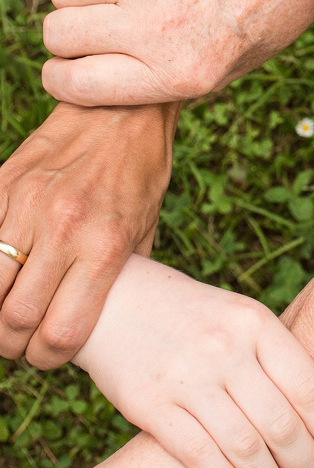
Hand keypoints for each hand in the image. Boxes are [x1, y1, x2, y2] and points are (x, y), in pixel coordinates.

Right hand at [0, 103, 174, 368]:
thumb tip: (100, 317)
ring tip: (4, 312)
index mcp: (106, 246)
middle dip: (13, 344)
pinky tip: (0, 273)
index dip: (49, 358)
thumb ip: (119, 275)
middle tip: (20, 340)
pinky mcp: (3, 183)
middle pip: (14, 319)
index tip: (49, 355)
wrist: (122, 109)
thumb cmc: (140, 172)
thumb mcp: (146, 228)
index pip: (62, 332)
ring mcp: (27, 204)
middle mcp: (64, 229)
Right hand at [41, 0, 313, 105]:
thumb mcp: (224, 72)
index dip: (61, 79)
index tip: (67, 70)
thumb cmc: (262, 19)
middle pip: (59, 33)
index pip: (74, 84)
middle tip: (92, 31)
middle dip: (67, 38)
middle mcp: (158, 27)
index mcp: (179, 74)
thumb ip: (162, 81)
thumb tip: (101, 80)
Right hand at [74, 255, 313, 467]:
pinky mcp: (152, 405)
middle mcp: (224, 348)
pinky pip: (200, 456)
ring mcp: (187, 377)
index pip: (307, 385)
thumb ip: (272, 352)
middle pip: (281, 423)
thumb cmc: (190, 313)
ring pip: (245, 448)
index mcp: (253, 321)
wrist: (116, 300)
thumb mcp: (237, 314)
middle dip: (303, 460)